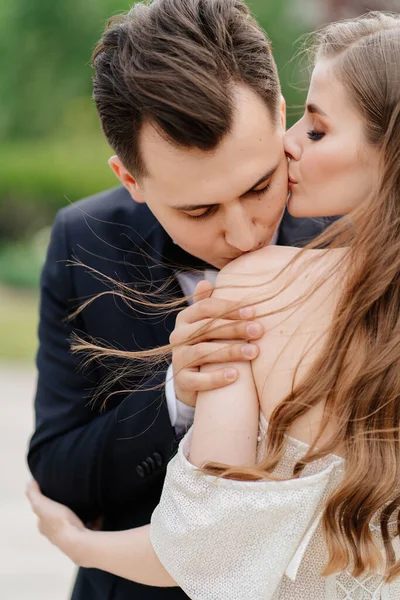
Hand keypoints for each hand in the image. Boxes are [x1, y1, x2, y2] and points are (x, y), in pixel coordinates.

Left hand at [26, 480, 86, 565]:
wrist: (78, 540)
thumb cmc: (59, 522)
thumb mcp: (41, 504)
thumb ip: (34, 493)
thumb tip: (29, 482)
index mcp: (45, 527)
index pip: (43, 515)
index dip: (46, 505)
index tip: (53, 495)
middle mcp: (56, 534)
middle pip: (59, 520)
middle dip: (64, 511)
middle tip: (73, 498)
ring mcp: (71, 538)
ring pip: (75, 523)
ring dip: (81, 515)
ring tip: (87, 504)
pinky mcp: (85, 539)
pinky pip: (90, 526)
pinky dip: (94, 520)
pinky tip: (98, 512)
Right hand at [170, 280, 262, 406]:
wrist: (193, 381)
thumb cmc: (208, 345)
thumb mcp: (208, 324)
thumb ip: (209, 304)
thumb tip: (206, 282)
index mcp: (186, 318)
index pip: (206, 307)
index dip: (230, 308)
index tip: (254, 312)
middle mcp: (179, 336)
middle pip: (207, 328)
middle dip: (235, 328)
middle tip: (259, 331)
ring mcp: (178, 358)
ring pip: (203, 352)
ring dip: (231, 351)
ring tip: (254, 352)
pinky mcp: (181, 380)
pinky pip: (197, 380)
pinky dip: (216, 378)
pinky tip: (235, 376)